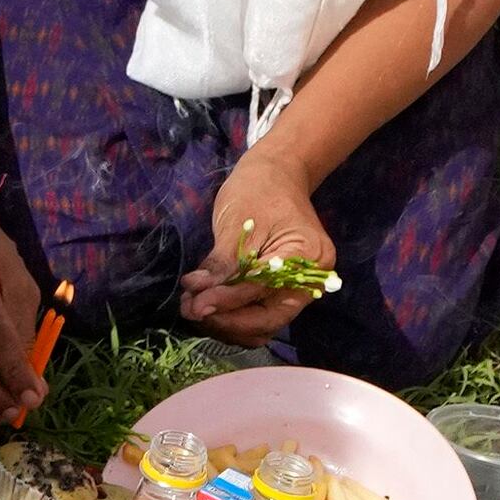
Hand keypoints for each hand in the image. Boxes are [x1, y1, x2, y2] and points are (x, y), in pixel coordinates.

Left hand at [181, 156, 333, 343]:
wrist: (274, 176)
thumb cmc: (259, 191)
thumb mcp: (237, 225)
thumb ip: (222, 265)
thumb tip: (197, 297)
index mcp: (309, 257)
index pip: (263, 291)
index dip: (227, 303)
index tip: (195, 306)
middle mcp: (310, 281)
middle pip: (267, 319)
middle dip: (226, 320)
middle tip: (190, 309)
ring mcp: (296, 289)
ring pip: (261, 324)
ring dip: (226, 322)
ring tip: (193, 306)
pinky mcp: (279, 292)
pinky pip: (257, 314)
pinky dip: (233, 315)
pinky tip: (207, 303)